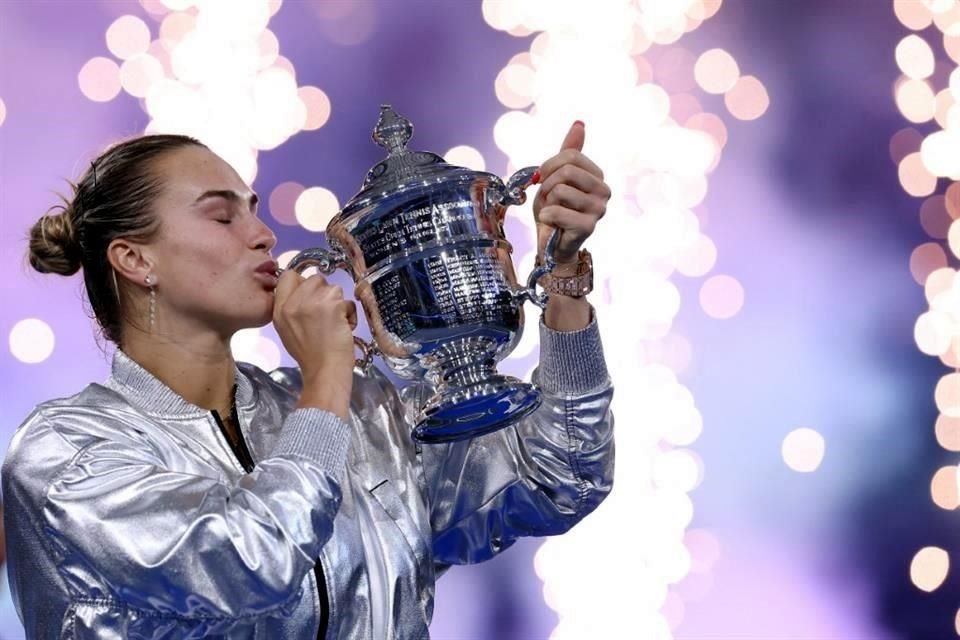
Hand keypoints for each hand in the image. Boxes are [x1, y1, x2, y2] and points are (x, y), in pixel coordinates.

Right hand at [272, 271, 356, 413]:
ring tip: (335, 324)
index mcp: (279, 309)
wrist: (324, 371)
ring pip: (332, 287)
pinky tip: (344, 327)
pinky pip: (347, 300)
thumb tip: (305, 294)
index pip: (288, 276)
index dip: (303, 283)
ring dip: (338, 304)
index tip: (312, 296)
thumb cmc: (311, 356)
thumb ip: (292, 309)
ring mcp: (311, 301)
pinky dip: (350, 313)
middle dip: (324, 293)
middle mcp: (292, 302)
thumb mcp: (288, 330)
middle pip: (313, 278)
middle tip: (326, 315)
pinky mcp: (331, 303)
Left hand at [532, 121, 611, 264]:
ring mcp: (599, 209)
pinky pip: (556, 211)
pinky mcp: (589, 226)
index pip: (570, 156)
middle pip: (567, 171)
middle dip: (547, 185)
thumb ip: (569, 152)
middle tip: (548, 199)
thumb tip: (580, 123)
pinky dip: (546, 217)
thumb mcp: (557, 177)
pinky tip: (552, 224)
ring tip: (552, 212)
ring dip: (546, 202)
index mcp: (598, 176)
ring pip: (560, 190)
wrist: (551, 244)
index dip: (548, 167)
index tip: (543, 180)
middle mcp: (604, 191)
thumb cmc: (554, 209)